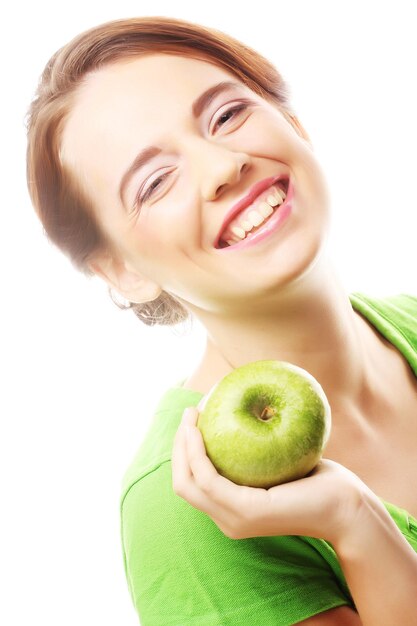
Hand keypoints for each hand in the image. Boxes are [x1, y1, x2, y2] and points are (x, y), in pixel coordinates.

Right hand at [172, 406, 371, 543]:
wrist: (347, 507)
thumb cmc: (319, 482)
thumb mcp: (280, 461)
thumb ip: (259, 449)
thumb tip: (250, 409)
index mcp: (232, 511)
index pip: (192, 484)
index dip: (184, 452)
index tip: (193, 421)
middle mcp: (228, 520)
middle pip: (182, 483)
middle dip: (177, 446)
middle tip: (189, 413)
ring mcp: (235, 519)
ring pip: (188, 482)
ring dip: (183, 445)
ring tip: (192, 415)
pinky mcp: (247, 510)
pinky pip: (208, 479)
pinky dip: (197, 453)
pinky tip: (200, 430)